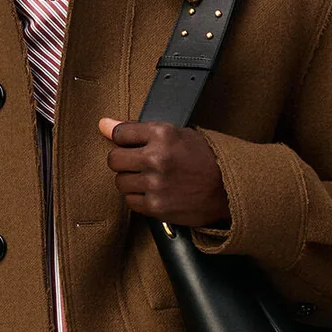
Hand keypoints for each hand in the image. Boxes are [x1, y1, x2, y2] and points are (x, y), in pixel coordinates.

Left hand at [98, 118, 231, 230]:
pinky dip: (138, 197)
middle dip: (124, 161)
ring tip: (149, 178)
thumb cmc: (204, 159)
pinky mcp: (155, 206)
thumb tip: (103, 125)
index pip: (120, 133)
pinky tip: (154, 192)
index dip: (122, 139)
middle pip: (114, 159)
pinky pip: (130, 201)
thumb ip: (139, 130)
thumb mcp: (178, 134)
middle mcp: (156, 158)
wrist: (228, 189)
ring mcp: (154, 184)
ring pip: (120, 181)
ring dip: (131, 180)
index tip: (127, 144)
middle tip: (138, 163)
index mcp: (162, 134)